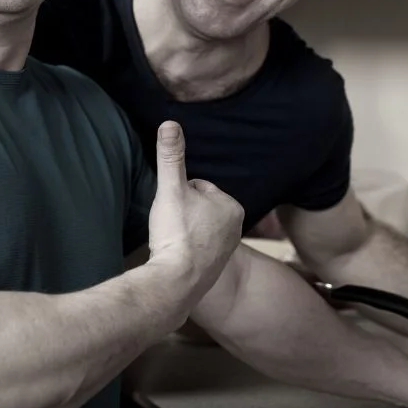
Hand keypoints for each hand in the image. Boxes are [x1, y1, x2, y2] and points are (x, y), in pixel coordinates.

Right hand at [148, 121, 244, 302]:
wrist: (175, 283)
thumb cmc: (176, 233)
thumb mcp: (171, 188)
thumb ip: (171, 156)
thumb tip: (170, 123)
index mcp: (233, 206)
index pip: (196, 186)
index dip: (178, 196)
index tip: (173, 214)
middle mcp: (236, 228)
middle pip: (196, 207)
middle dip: (181, 214)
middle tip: (171, 229)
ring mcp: (225, 250)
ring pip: (193, 227)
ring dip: (180, 231)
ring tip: (172, 243)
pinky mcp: (213, 269)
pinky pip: (193, 248)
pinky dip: (182, 249)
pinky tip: (175, 257)